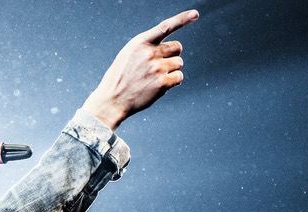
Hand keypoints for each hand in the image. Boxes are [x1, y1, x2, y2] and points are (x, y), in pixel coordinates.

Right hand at [81, 9, 199, 129]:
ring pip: (179, 63)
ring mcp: (157, 68)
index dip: (182, 19)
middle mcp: (150, 53)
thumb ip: (146, 48)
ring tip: (154, 78)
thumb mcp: (128, 55)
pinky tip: (158, 86)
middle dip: (172, 55)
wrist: (112, 100)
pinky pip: (179, 77)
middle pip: (177, 48)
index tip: (195, 14)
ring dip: (171, 70)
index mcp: (140, 43)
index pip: (165, 27)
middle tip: (157, 66)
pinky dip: (173, 81)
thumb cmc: (120, 78)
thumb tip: (169, 49)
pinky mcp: (163, 83)